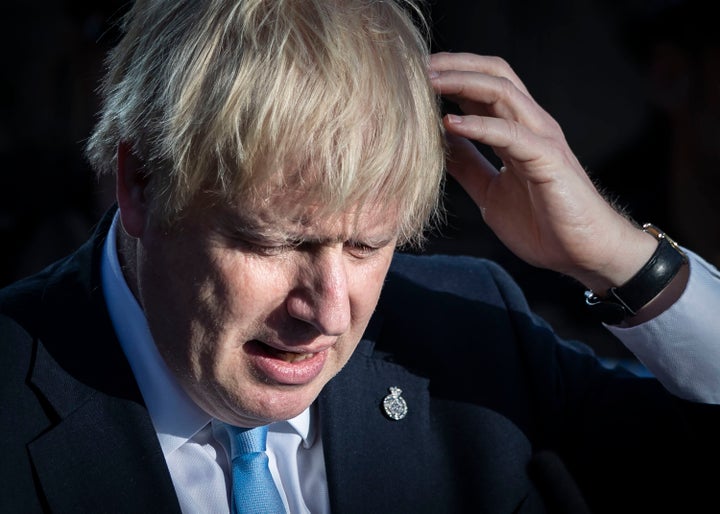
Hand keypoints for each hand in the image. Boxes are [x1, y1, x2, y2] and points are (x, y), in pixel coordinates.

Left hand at [428, 52, 656, 292]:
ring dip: (463, 83)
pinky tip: (450, 124)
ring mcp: (542, 139)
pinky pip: (510, 134)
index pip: (483, 87)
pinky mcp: (548, 160)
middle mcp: (531, 126)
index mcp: (517, 131)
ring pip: (502, 92)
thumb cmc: (544, 225)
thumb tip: (440, 146)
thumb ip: (468, 167)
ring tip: (429, 82)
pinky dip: (479, 126)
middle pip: (494, 75)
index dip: (451, 76)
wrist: (584, 254)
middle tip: (418, 66)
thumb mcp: (490, 193)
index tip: (413, 77)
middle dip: (455, 65)